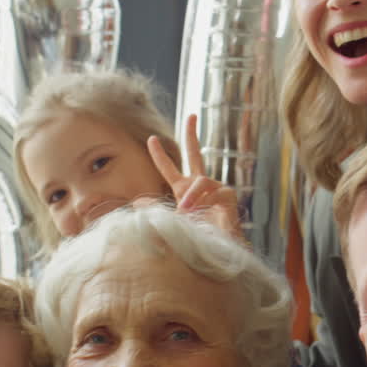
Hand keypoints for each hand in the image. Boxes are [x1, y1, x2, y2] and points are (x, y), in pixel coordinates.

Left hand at [147, 113, 245, 241]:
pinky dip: (203, 200)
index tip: (151, 139)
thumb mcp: (170, 223)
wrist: (215, 252)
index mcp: (183, 191)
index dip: (160, 155)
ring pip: (200, 180)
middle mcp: (200, 186)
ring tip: (184, 213)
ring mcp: (215, 189)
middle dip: (193, 135)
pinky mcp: (228, 196)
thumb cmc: (195, 240)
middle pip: (195, 154)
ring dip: (191, 196)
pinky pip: (213, 190)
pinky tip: (200, 212)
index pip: (170, 170)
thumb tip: (138, 201)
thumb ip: (155, 211)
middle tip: (192, 115)